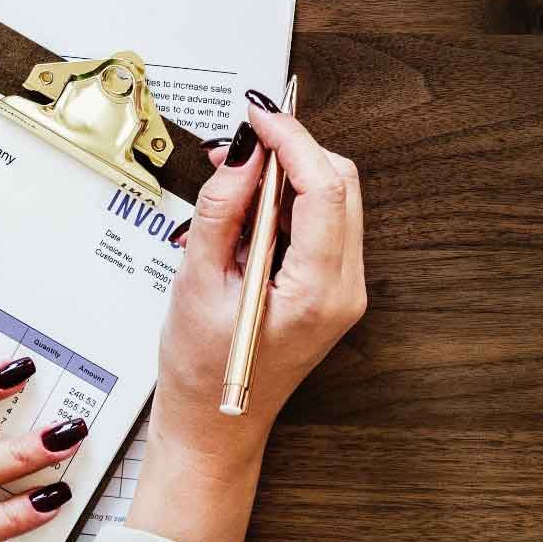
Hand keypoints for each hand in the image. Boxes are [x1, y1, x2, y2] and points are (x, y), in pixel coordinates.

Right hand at [124, 100, 368, 541]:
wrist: (215, 426)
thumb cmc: (201, 373)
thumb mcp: (197, 284)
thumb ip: (222, 211)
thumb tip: (244, 153)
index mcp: (317, 292)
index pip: (324, 188)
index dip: (292, 140)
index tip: (258, 115)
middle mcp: (345, 289)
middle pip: (339, 185)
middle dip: (292, 152)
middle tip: (240, 145)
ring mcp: (345, 289)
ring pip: (334, 199)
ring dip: (288, 176)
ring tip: (234, 182)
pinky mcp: (332, 287)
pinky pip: (322, 223)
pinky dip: (289, 203)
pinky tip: (249, 212)